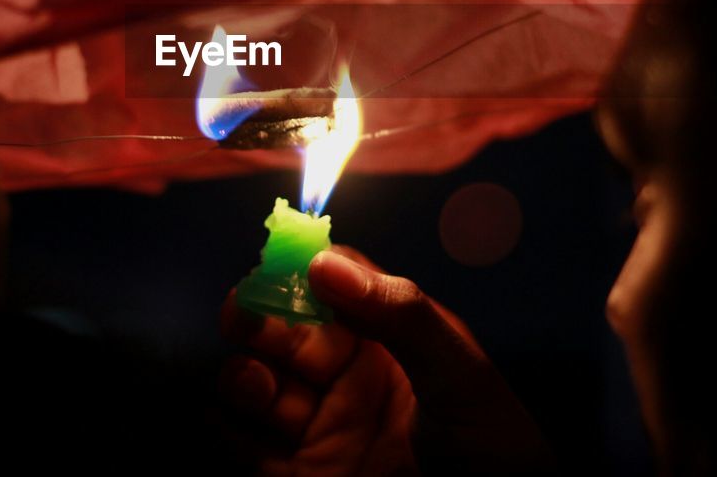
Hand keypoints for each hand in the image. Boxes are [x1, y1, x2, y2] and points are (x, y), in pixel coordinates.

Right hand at [219, 246, 553, 474]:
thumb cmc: (495, 449)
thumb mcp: (461, 373)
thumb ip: (401, 314)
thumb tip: (326, 264)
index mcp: (391, 341)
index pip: (335, 286)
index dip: (303, 267)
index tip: (279, 261)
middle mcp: (348, 378)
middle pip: (282, 329)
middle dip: (258, 315)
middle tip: (245, 312)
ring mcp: (320, 427)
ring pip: (254, 382)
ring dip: (242, 374)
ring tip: (257, 383)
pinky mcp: (295, 476)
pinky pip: (238, 444)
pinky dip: (221, 427)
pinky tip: (230, 420)